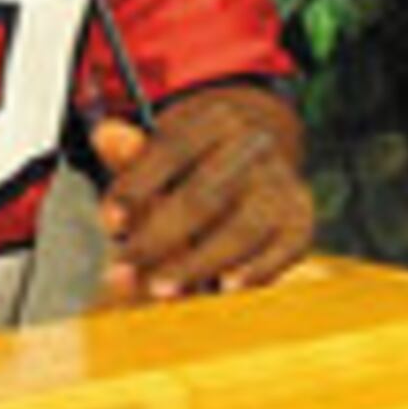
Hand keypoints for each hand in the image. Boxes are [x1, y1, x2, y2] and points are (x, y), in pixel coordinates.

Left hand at [88, 86, 314, 303]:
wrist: (260, 154)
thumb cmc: (197, 158)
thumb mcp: (164, 144)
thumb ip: (133, 151)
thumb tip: (107, 136)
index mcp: (217, 118)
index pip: (173, 151)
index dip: (138, 188)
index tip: (109, 222)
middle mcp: (255, 147)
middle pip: (204, 196)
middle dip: (158, 239)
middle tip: (122, 272)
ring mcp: (282, 184)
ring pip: (241, 229)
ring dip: (198, 264)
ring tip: (161, 290)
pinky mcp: (300, 218)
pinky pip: (282, 250)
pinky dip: (254, 272)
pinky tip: (223, 290)